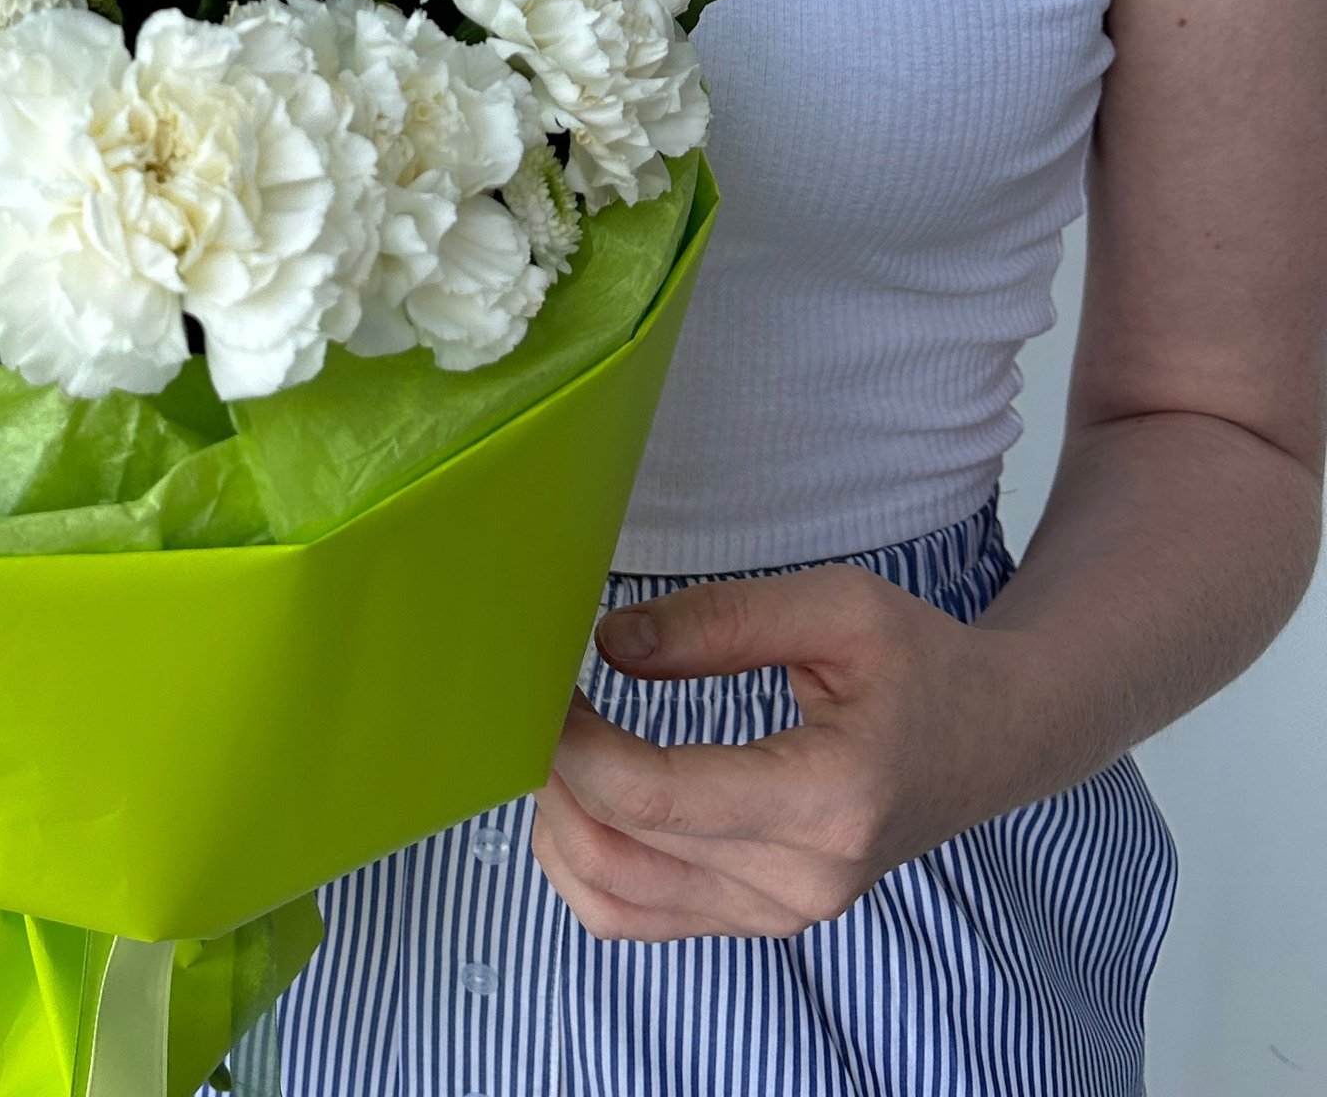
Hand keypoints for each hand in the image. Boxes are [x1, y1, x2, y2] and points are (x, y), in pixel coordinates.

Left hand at [531, 563, 1044, 940]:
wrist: (994, 736)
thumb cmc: (919, 664)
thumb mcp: (835, 607)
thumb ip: (720, 620)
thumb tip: (610, 643)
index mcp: (830, 797)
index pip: (658, 795)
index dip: (575, 742)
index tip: (541, 680)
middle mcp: (804, 878)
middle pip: (620, 850)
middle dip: (552, 772)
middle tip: (531, 697)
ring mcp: (781, 911)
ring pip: (613, 900)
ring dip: (556, 822)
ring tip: (551, 740)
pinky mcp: (761, 918)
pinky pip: (637, 916)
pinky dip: (585, 862)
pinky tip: (581, 792)